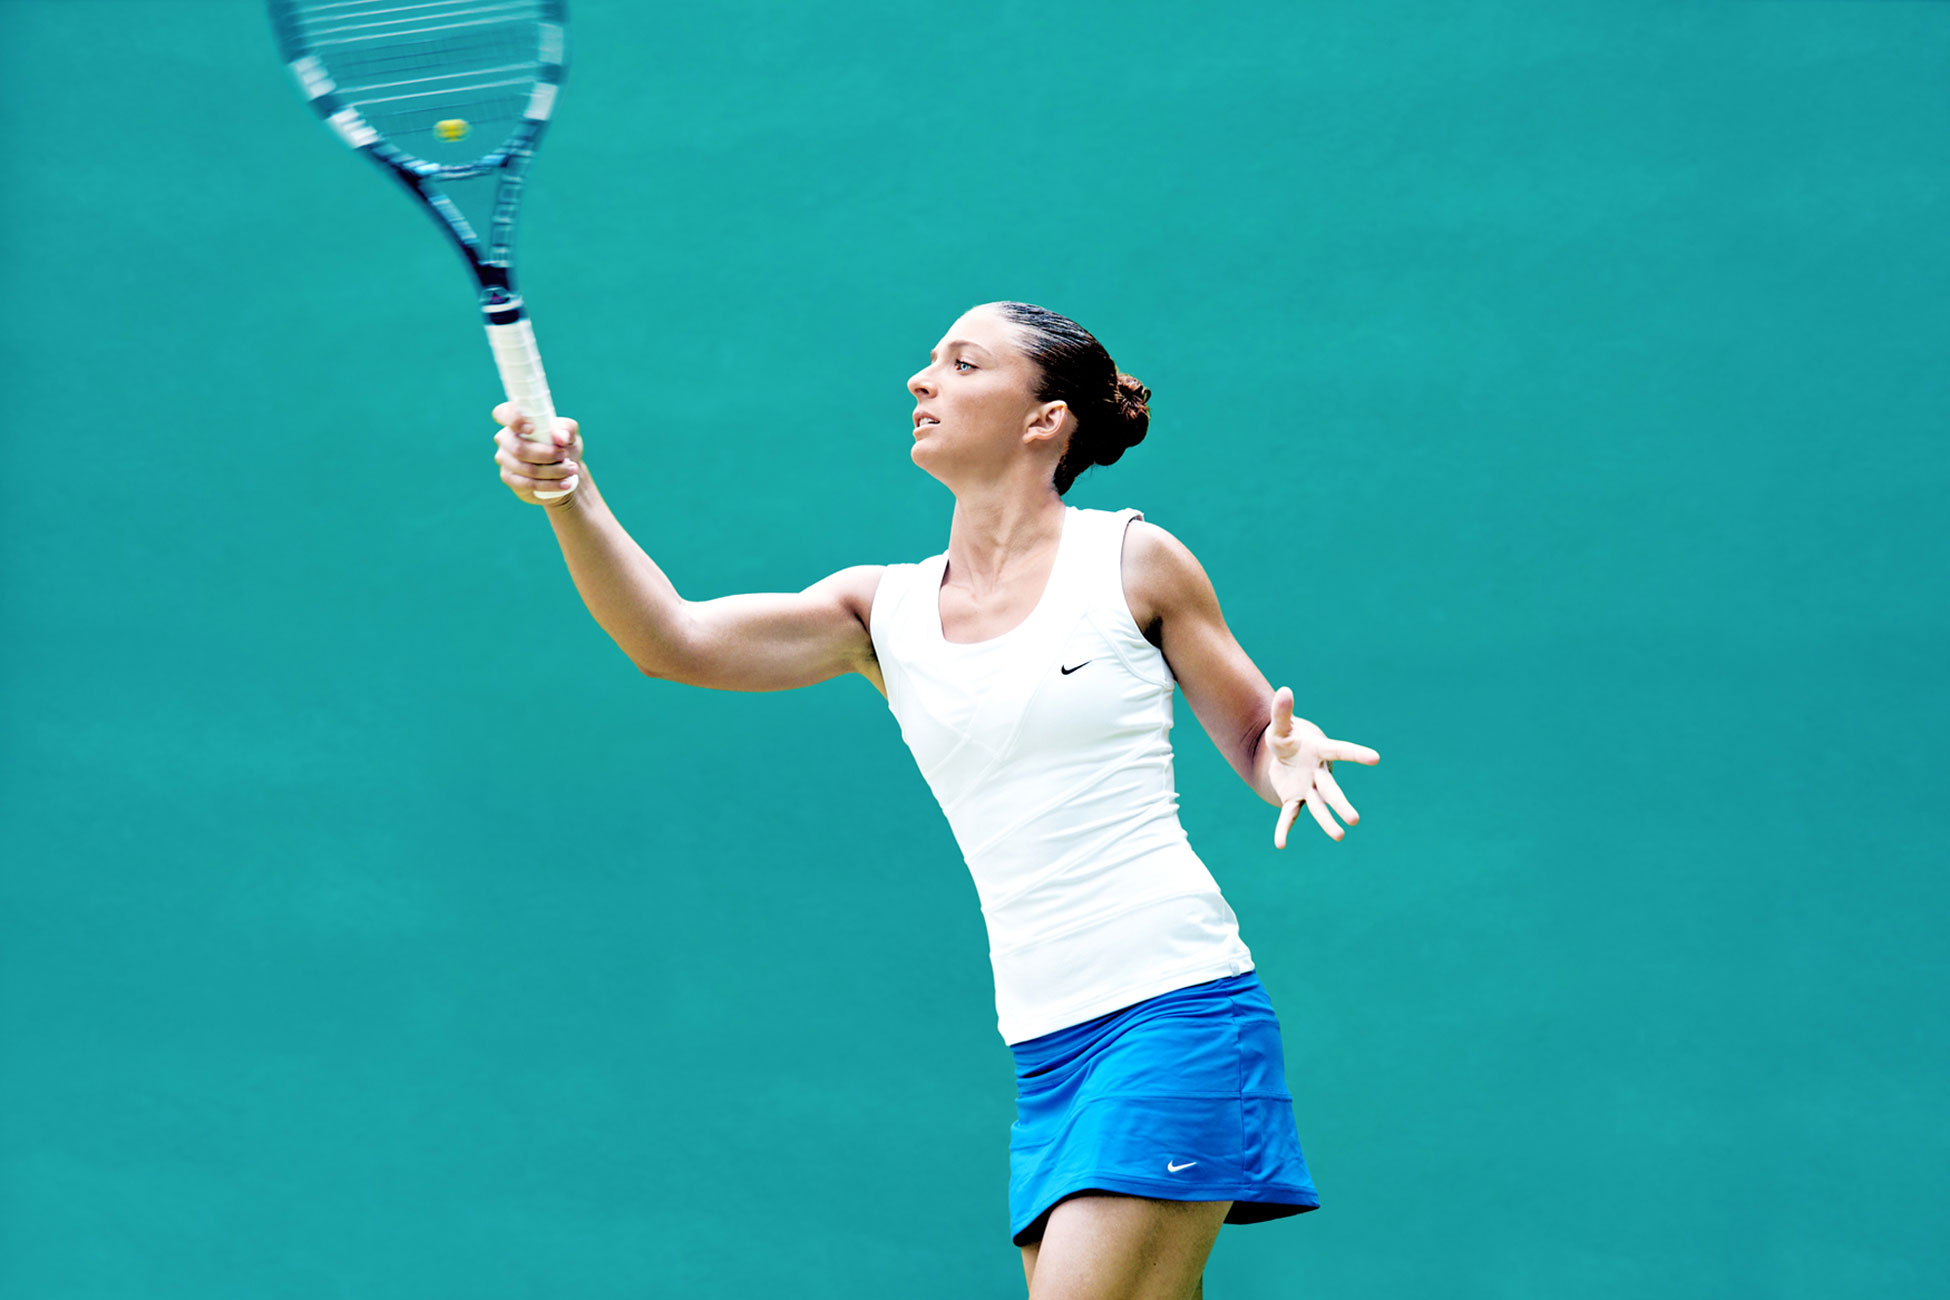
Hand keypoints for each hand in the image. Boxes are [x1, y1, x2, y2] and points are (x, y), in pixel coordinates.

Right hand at [492, 402, 581, 504]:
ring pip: (526, 468)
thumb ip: (566, 429)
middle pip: (518, 448)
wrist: (564, 470)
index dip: (513, 419)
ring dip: (553, 471)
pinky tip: (565, 483)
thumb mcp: (569, 433)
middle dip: (546, 454)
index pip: (503, 413)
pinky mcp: (509, 478)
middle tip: (564, 455)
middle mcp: (505, 438)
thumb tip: (560, 437)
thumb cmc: (563, 445)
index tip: (531, 429)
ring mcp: (504, 459)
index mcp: (516, 420)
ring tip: (571, 469)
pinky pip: (527, 484)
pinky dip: (550, 485)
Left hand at [1267, 686, 1379, 848]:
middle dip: (1341, 804)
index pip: (1340, 751)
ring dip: (1327, 821)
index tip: (1376, 758)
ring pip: (1319, 806)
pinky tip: (1280, 844)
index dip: (1356, 754)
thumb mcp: (1280, 726)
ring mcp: (1308, 788)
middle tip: (1354, 820)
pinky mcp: (1294, 799)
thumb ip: (1282, 711)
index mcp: (1319, 752)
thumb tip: (1284, 690)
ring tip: (1339, 836)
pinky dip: (1283, 829)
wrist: (1285, 756)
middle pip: (1331, 790)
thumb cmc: (1287, 739)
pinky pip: (1290, 816)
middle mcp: (1318, 773)